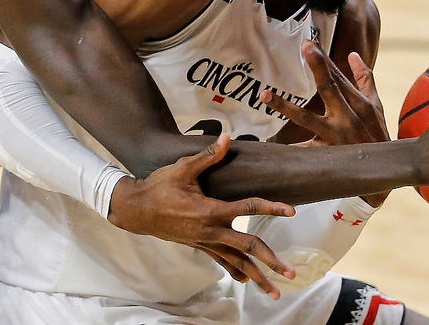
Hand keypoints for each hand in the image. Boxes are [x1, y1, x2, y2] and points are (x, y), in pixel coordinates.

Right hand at [107, 134, 296, 299]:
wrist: (136, 210)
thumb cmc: (159, 186)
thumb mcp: (183, 168)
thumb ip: (208, 155)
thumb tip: (227, 137)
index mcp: (210, 210)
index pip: (248, 207)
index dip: (271, 207)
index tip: (291, 211)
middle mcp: (211, 230)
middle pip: (248, 246)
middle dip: (271, 261)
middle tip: (292, 272)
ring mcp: (205, 242)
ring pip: (237, 262)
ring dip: (258, 277)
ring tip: (275, 292)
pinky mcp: (199, 246)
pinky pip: (222, 262)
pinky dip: (236, 271)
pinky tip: (248, 281)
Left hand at [262, 42, 390, 206]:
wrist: (384, 173)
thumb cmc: (377, 135)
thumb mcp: (376, 106)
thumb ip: (365, 79)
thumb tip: (353, 54)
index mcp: (359, 103)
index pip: (338, 77)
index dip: (323, 59)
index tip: (309, 43)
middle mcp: (347, 116)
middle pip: (329, 87)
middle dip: (318, 66)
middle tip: (305, 47)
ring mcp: (335, 136)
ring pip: (307, 118)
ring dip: (286, 106)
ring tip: (265, 95)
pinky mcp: (326, 154)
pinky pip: (303, 152)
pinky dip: (289, 151)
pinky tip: (268, 149)